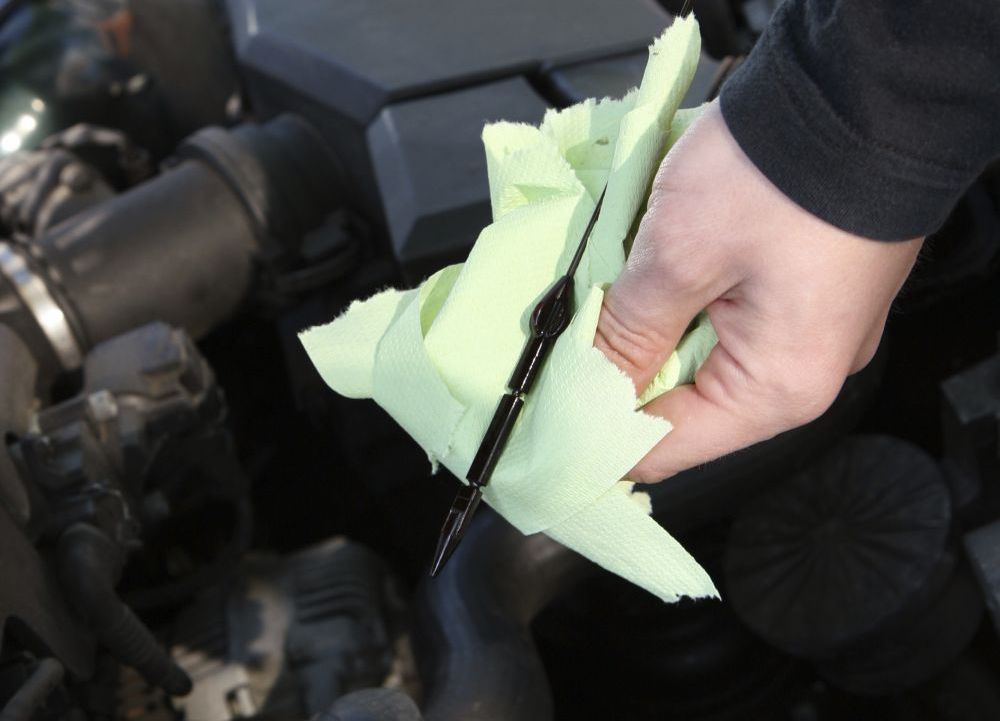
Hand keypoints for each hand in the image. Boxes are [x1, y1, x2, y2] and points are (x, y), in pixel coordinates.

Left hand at [595, 101, 922, 482]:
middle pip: (683, 405)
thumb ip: (629, 332)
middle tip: (563, 338)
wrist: (863, 88)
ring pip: (700, 357)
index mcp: (778, 388)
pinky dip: (681, 301)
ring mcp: (807, 329)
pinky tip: (647, 273)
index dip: (596, 435)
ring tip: (603, 296)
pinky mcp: (803, 290)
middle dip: (620, 372)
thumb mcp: (680, 256)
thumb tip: (593, 386)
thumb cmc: (780, 172)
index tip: (544, 411)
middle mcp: (802, 372)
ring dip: (647, 330)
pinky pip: (728, 319)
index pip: (665, 447)